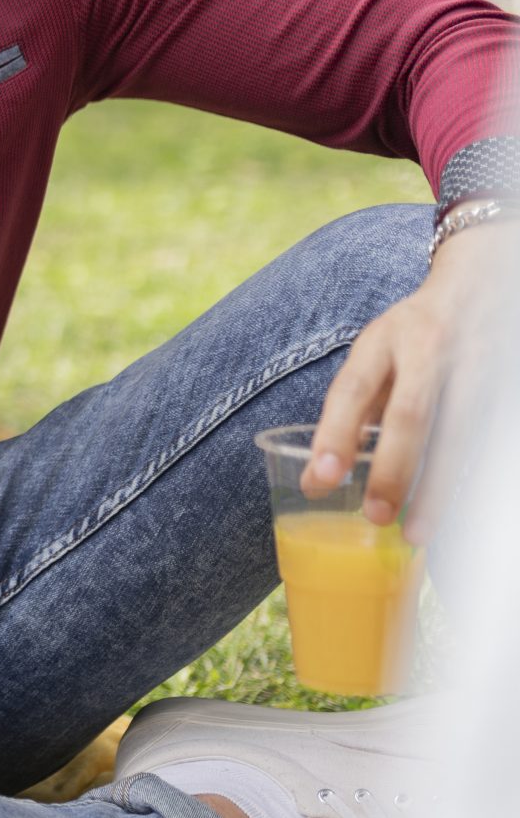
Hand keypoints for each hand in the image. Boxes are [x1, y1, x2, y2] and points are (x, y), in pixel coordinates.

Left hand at [301, 222, 507, 539]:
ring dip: (438, 487)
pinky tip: (456, 513)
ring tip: (416, 533)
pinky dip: (470, 478)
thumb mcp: (376, 353)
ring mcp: (477, 369)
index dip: (335, 434)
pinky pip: (487, 441)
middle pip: (411, 415)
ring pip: (459, 436)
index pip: (354, 388)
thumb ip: (349, 412)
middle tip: (375, 517)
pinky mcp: (504, 392)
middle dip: (392, 470)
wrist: (487, 284)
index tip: (320, 479)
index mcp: (387, 338)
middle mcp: (432, 350)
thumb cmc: (417, 332)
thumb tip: (316, 482)